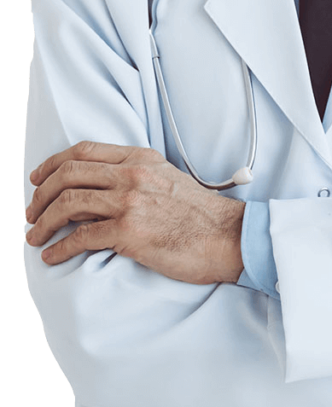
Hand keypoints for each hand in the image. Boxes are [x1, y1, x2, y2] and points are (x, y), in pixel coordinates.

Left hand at [25, 142, 244, 283]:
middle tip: (31, 213)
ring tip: (34, 236)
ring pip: (69, 203)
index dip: (53, 164)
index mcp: (140, 158)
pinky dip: (60, 247)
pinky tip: (53, 255)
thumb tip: (95, 192)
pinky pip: (82, 236)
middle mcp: (132, 174)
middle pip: (69, 174)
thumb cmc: (198, 214)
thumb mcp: (165, 179)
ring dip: (44, 222)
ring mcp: (130, 201)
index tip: (38, 179)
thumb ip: (133, 177)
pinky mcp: (129, 231)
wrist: (225, 236)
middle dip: (41, 195)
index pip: (84, 151)